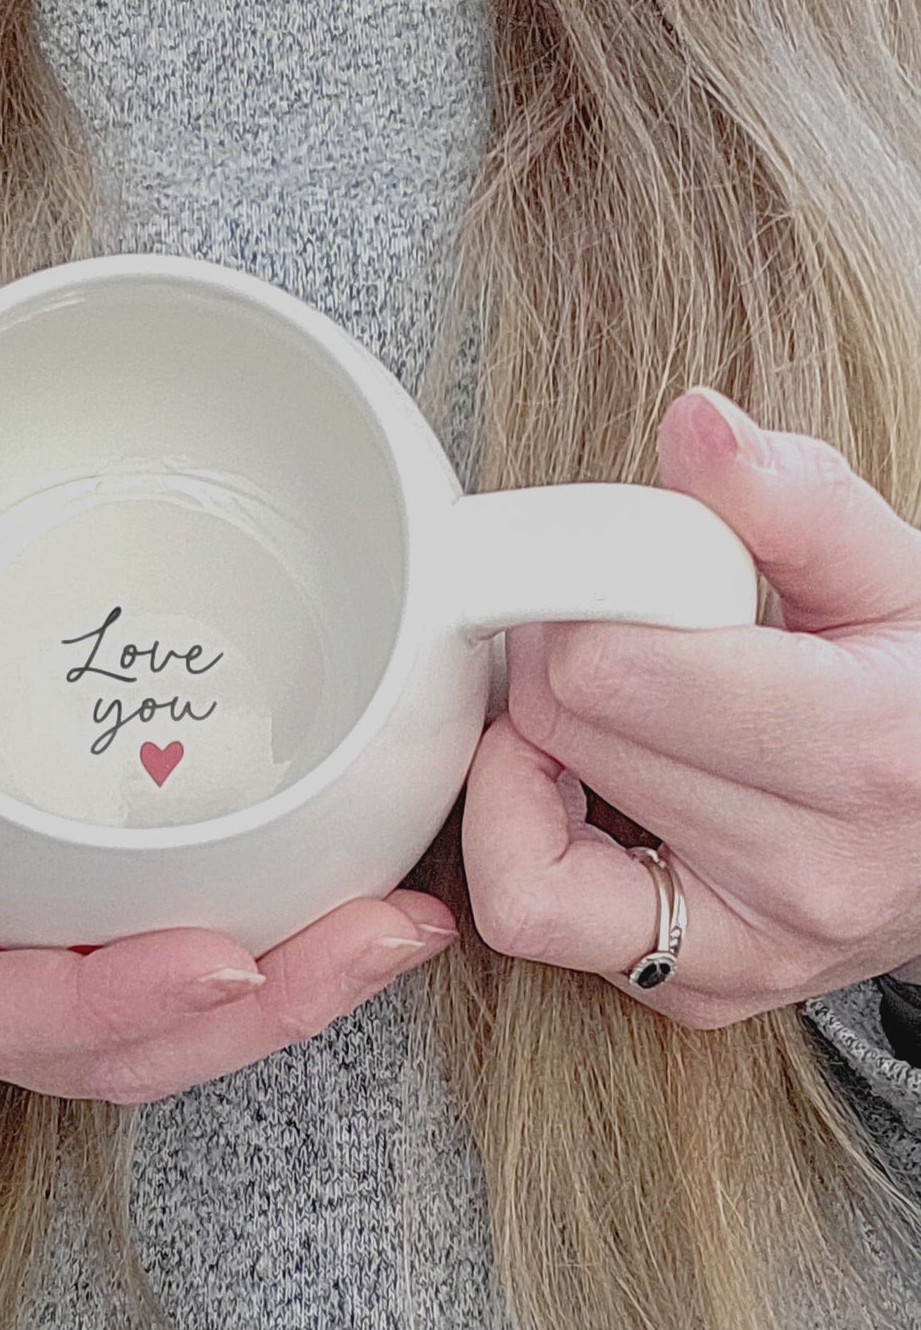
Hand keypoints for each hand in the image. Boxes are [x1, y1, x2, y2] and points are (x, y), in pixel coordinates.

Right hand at [0, 680, 455, 1096]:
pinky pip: (175, 978)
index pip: (5, 1013)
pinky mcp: (70, 951)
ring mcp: (27, 986)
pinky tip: (350, 904)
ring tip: (401, 927)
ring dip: (295, 989)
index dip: (117, 1001)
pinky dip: (272, 957)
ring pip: (171, 1030)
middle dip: (266, 1010)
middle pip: (125, 1047)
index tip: (227, 963)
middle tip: (383, 937)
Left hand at [462, 387, 920, 1028]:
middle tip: (601, 633)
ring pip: (528, 827)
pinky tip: (581, 791)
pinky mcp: (703, 985)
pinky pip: (537, 912)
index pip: (610, 668)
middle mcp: (809, 867)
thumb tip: (695, 424)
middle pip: (562, 729)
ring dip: (534, 750)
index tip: (606, 584)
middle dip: (556, 661)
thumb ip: (795, 501)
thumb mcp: (898, 578)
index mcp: (864, 746)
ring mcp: (752, 945)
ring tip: (604, 713)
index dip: (579, 601)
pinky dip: (525, 839)